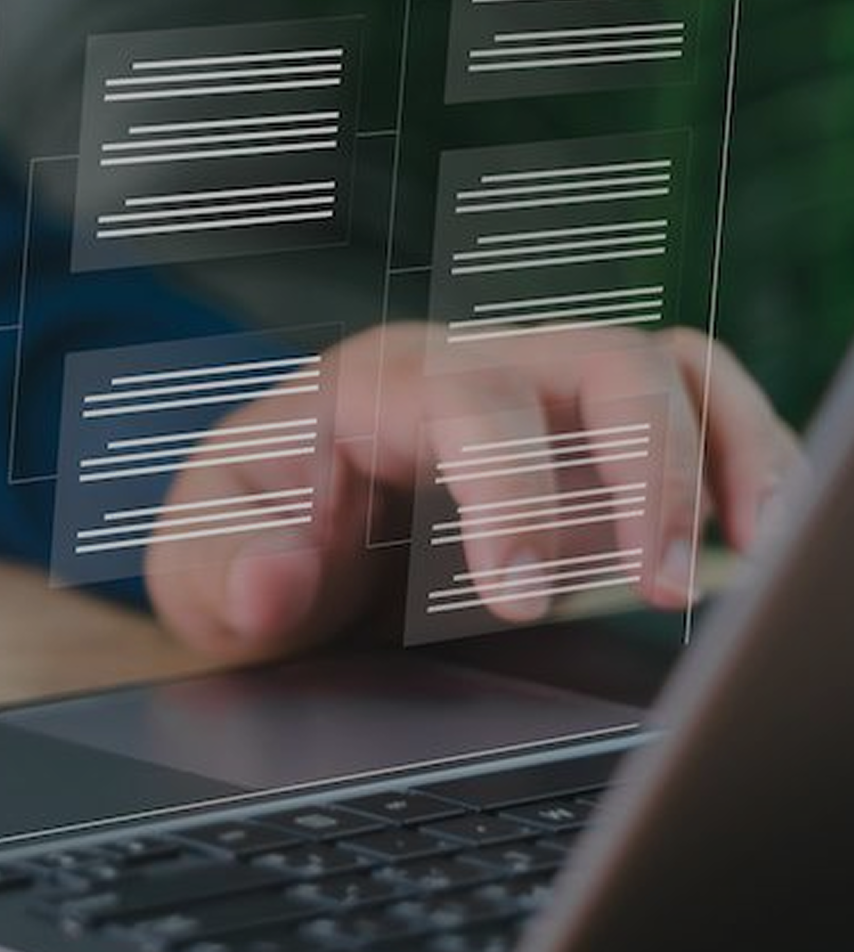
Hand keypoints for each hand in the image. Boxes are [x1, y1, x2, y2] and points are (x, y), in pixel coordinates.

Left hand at [144, 322, 799, 660]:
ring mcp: (541, 394)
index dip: (508, 488)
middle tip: (654, 584)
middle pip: (594, 359)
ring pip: (665, 368)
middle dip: (642, 466)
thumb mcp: (199, 561)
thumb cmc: (243, 533)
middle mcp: (469, 366)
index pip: (466, 402)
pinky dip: (739, 459)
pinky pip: (692, 408)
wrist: (270, 527)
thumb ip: (223, 568)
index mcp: (370, 385)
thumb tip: (271, 581)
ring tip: (752, 549)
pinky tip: (754, 534)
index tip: (519, 593)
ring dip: (721, 452)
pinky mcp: (591, 436)